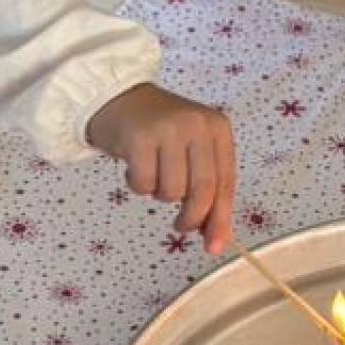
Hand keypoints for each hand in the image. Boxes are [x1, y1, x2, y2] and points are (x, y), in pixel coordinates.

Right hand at [89, 79, 235, 254]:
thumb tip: (216, 237)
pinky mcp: (140, 136)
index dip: (221, 218)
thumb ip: (207, 188)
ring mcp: (168, 128)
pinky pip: (144, 184)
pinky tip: (135, 167)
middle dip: (192, 217)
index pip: (226, 182)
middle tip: (181, 226)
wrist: (117, 98)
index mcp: (218, 129)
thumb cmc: (158, 132)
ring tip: (153, 175)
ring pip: (172, 191)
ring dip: (160, 195)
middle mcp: (197, 125)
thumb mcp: (191, 152)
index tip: (215, 245)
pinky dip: (138, 186)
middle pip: (203, 190)